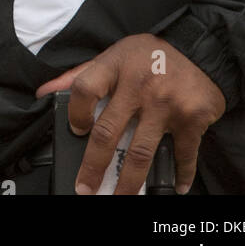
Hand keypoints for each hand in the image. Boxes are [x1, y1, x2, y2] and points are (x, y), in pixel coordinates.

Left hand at [36, 34, 225, 195]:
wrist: (199, 48)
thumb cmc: (149, 55)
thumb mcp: (113, 55)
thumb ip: (80, 75)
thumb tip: (45, 92)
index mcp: (115, 66)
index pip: (84, 89)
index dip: (75, 113)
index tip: (76, 130)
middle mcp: (139, 84)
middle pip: (108, 132)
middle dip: (93, 166)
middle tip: (85, 188)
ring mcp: (165, 103)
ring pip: (140, 153)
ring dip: (128, 183)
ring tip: (120, 197)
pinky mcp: (190, 118)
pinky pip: (183, 154)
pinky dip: (180, 175)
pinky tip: (175, 186)